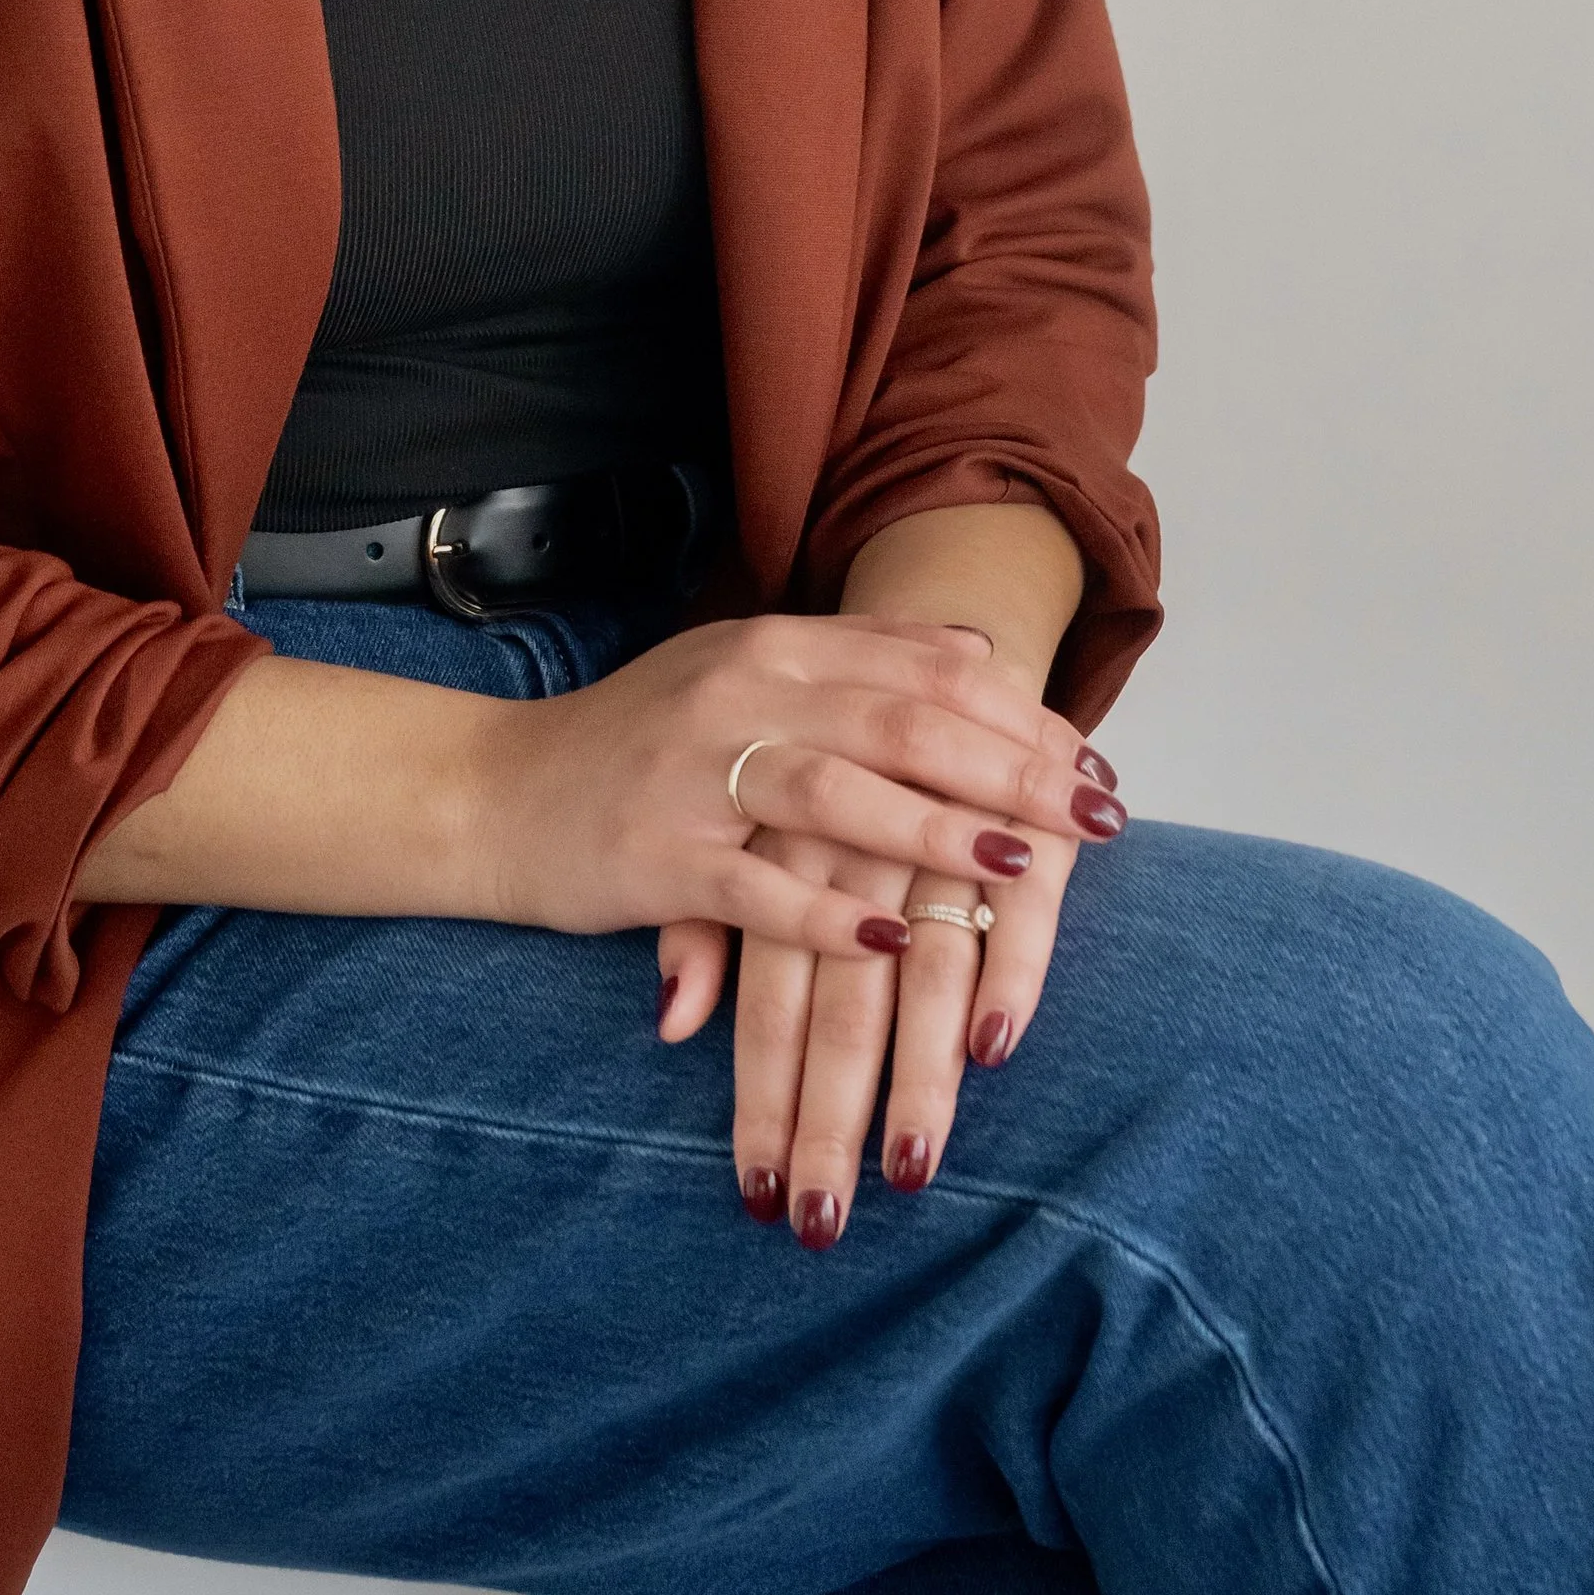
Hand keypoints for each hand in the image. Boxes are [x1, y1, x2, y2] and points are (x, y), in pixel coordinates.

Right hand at [648, 500, 1124, 1240]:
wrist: (495, 792)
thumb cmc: (637, 742)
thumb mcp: (744, 674)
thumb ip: (853, 662)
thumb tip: (977, 651)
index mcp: (774, 647)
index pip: (924, 667)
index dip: (1020, 714)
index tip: (1096, 762)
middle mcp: (740, 694)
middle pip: (899, 721)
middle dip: (1010, 769)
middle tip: (1098, 815)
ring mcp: (695, 774)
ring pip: (835, 795)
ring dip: (932, 832)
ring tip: (1017, 867)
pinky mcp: (656, 855)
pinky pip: (753, 890)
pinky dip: (824, 919)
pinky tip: (890, 948)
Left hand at [654, 717, 1116, 1239]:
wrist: (910, 646)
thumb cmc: (811, 759)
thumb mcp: (744, 831)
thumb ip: (708, 925)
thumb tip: (669, 1023)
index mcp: (778, 849)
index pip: (766, 997)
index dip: (762, 1099)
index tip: (759, 1196)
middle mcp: (852, 842)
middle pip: (837, 1001)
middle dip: (830, 1117)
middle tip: (822, 1221)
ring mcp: (937, 826)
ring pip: (924, 969)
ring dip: (919, 1077)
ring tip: (910, 1167)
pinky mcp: (1016, 810)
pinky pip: (1018, 909)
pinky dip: (1008, 975)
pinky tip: (995, 1049)